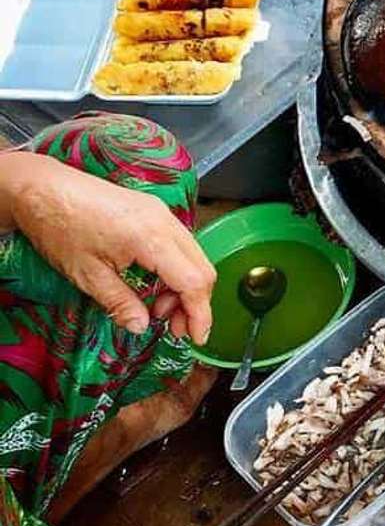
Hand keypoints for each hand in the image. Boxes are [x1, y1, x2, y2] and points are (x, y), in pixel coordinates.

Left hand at [0, 151, 214, 342]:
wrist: (40, 188)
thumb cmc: (58, 224)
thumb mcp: (87, 275)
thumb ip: (120, 303)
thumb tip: (140, 325)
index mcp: (150, 238)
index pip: (194, 282)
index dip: (199, 313)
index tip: (196, 337)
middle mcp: (164, 221)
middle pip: (202, 269)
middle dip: (194, 303)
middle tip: (175, 327)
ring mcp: (161, 213)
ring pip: (194, 257)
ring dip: (184, 287)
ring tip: (158, 308)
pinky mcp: (154, 211)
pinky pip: (180, 245)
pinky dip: (176, 270)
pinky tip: (155, 284)